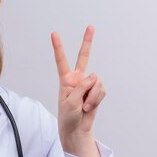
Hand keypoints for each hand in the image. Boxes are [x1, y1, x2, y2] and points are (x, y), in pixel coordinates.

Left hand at [51, 25, 106, 140]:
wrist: (77, 129)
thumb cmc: (68, 116)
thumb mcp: (70, 102)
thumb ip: (81, 87)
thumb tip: (94, 75)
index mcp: (65, 80)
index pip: (61, 61)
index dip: (58, 47)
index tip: (54, 34)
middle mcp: (77, 79)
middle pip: (83, 57)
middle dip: (87, 42)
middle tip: (91, 27)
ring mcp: (88, 85)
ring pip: (96, 82)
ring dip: (92, 96)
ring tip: (83, 106)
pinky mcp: (97, 91)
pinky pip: (102, 91)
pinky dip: (96, 100)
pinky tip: (89, 107)